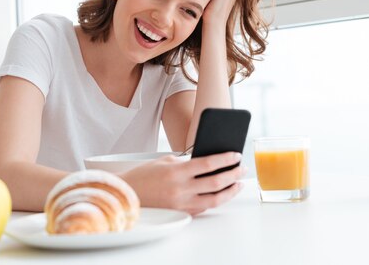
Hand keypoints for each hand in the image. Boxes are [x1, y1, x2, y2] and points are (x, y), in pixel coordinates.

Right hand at [120, 152, 246, 215]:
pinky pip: (204, 207)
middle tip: (241, 169)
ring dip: (229, 191)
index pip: (208, 164)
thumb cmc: (143, 176)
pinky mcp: (181, 212)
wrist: (128, 195)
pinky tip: (222, 193)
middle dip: (232, 174)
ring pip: (214, 199)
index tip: (236, 155)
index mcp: (176, 172)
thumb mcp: (164, 162)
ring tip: (237, 183)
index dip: (225, 159)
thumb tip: (206, 163)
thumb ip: (185, 162)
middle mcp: (181, 189)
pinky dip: (215, 200)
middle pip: (215, 182)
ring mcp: (182, 203)